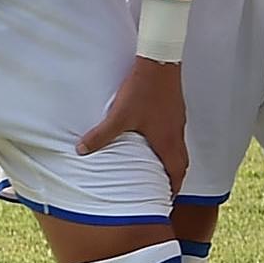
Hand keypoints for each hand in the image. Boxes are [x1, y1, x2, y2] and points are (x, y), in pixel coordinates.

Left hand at [80, 57, 190, 198]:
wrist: (160, 61)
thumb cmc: (142, 91)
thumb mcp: (119, 116)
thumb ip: (101, 135)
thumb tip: (82, 151)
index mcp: (167, 141)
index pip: (176, 172)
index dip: (173, 188)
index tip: (167, 201)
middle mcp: (176, 133)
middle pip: (182, 162)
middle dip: (175, 178)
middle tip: (166, 189)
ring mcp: (177, 120)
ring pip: (179, 147)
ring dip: (172, 160)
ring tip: (160, 168)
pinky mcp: (175, 109)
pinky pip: (176, 133)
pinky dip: (169, 144)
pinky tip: (156, 139)